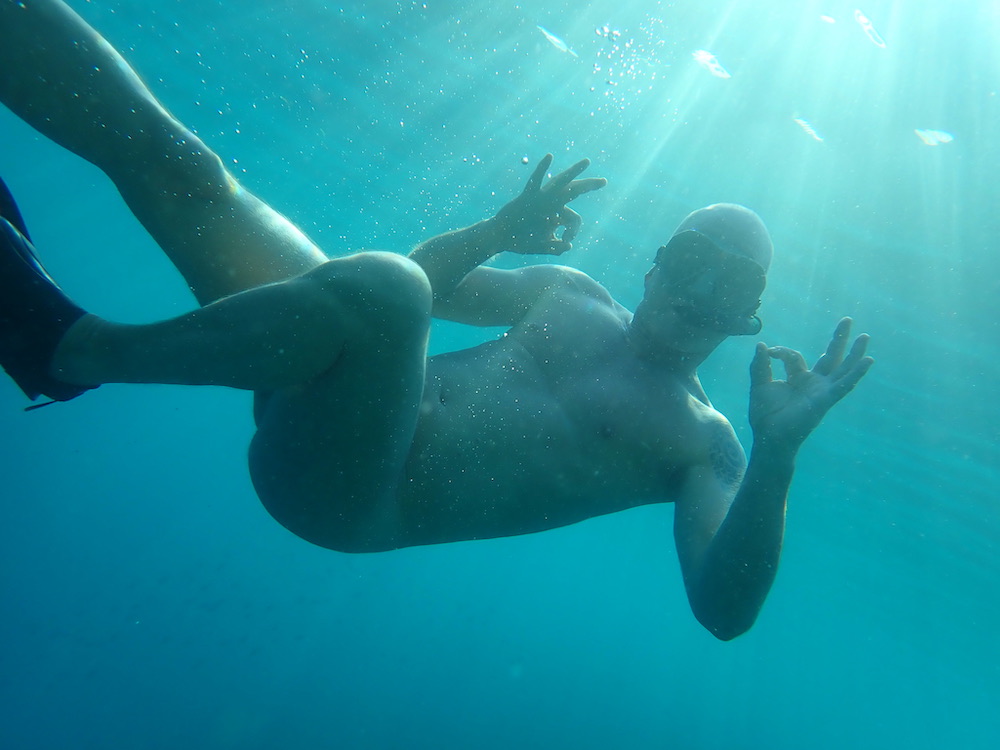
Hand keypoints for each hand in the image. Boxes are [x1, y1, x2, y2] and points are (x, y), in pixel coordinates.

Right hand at [492, 154, 606, 254]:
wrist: (500, 238)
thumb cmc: (520, 241)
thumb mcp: (542, 247)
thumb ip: (555, 247)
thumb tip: (569, 245)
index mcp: (557, 214)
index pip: (574, 218)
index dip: (574, 230)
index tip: (567, 240)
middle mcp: (551, 204)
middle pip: (574, 191)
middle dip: (589, 186)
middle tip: (603, 181)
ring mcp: (541, 199)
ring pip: (560, 183)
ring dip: (573, 172)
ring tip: (587, 162)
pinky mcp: (527, 196)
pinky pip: (535, 181)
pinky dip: (541, 169)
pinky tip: (549, 157)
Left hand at [749, 318, 873, 451]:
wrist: (768, 436)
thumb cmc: (765, 415)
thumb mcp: (759, 385)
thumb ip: (760, 366)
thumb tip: (761, 344)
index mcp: (798, 378)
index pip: (793, 356)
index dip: (781, 351)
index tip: (769, 352)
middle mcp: (813, 383)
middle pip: (829, 356)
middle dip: (838, 339)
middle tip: (847, 319)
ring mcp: (821, 391)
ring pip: (842, 368)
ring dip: (854, 353)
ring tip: (865, 337)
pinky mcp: (825, 400)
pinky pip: (844, 385)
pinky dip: (856, 373)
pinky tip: (868, 361)